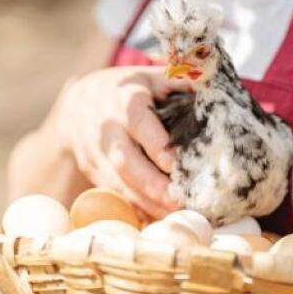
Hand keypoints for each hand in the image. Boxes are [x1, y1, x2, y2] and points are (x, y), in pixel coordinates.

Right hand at [55, 66, 189, 219]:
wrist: (78, 101)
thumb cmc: (127, 88)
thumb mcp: (151, 76)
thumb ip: (179, 83)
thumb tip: (213, 95)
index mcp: (124, 99)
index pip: (138, 122)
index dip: (155, 144)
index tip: (174, 164)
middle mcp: (105, 127)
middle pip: (125, 160)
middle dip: (151, 184)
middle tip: (178, 201)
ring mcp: (94, 151)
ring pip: (117, 181)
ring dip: (144, 201)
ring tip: (171, 215)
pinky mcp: (91, 170)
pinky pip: (112, 191)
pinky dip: (133, 206)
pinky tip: (154, 217)